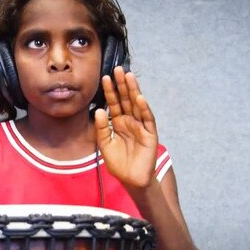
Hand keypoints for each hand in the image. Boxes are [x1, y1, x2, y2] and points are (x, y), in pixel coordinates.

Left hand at [94, 66, 157, 187]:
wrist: (132, 180)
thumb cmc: (119, 163)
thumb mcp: (105, 145)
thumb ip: (101, 129)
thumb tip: (99, 111)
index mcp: (118, 123)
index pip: (114, 103)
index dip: (110, 91)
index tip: (104, 77)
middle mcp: (130, 122)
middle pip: (126, 100)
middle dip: (122, 85)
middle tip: (118, 69)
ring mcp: (141, 127)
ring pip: (137, 105)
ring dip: (134, 91)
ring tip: (129, 77)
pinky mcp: (150, 134)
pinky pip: (147, 119)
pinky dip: (144, 109)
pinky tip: (139, 98)